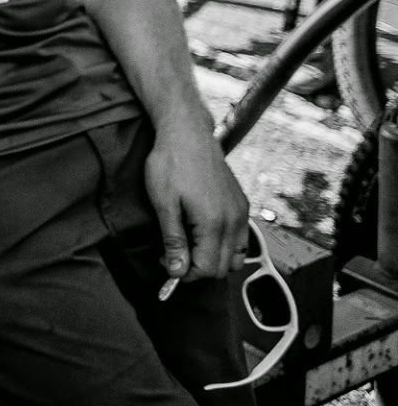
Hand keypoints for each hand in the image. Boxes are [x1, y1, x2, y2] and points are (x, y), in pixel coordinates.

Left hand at [144, 119, 250, 286]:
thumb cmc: (170, 163)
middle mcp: (234, 220)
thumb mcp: (163, 202)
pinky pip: (241, 239)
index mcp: (214, 222)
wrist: (187, 133)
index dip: (184, 273)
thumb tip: (177, 271)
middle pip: (223, 267)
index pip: (207, 269)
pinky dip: (225, 246)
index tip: (165, 261)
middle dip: (197, 268)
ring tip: (188, 245)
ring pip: (236, 257)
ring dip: (214, 260)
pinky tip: (203, 233)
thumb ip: (173, 239)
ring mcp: (240, 213)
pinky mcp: (242, 205)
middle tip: (172, 253)